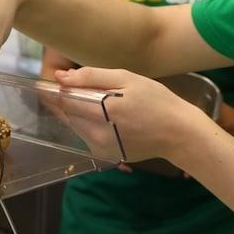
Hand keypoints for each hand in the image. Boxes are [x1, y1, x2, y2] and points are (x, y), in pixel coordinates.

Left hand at [51, 67, 208, 164]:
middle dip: (70, 101)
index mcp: (103, 110)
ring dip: (79, 114)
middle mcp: (98, 134)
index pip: (65, 100)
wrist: (178, 132)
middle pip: (68, 114)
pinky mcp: (105, 156)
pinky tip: (109, 119)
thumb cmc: (156, 100)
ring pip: (76, 126)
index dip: (57, 90)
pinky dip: (90, 126)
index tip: (55, 82)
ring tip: (103, 104)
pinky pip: (87, 138)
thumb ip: (92, 77)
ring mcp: (101, 148)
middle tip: (89, 91)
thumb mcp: (128, 79)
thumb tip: (60, 77)